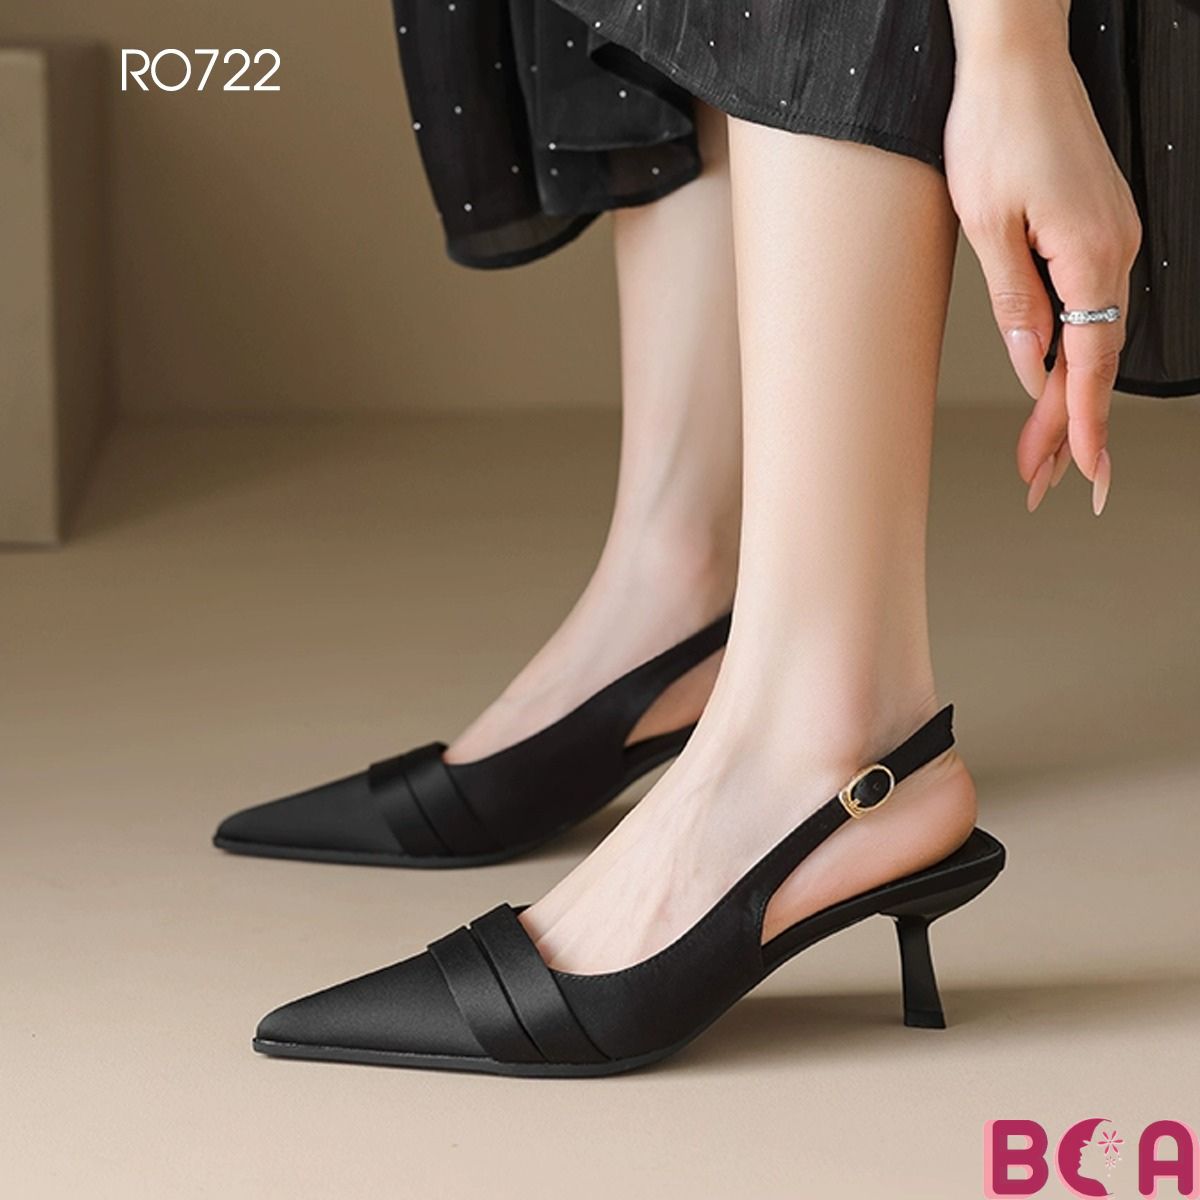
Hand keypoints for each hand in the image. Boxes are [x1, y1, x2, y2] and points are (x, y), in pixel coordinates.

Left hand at [944, 22, 1141, 514]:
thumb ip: (1014, 300)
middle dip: (1066, 428)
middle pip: (1093, 360)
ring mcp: (1109, 236)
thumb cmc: (995, 129)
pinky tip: (1051, 380)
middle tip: (1042, 483)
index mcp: (1089, 254)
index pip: (1091, 364)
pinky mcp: (1095, 226)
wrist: (1015, 60)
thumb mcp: (988, 225)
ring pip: (1091, 336)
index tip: (1085, 476)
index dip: (1083, 427)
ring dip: (1065, 396)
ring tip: (1038, 452)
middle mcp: (1113, 249)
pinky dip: (1070, 349)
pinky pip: (1088, 304)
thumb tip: (1031, 363)